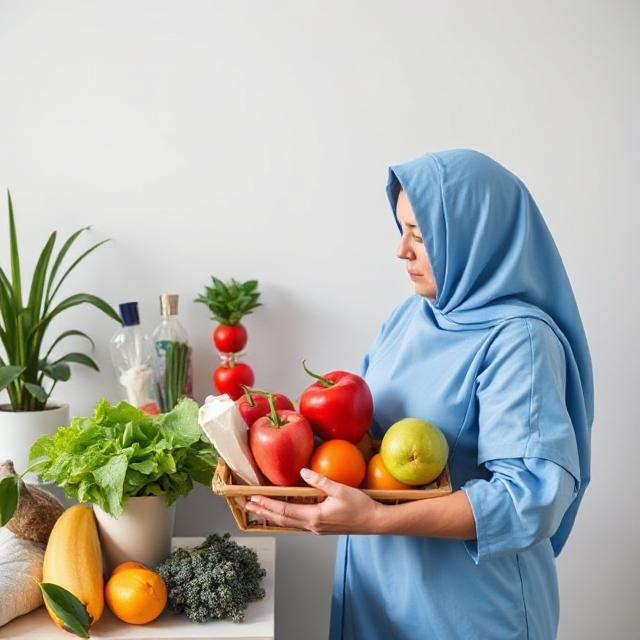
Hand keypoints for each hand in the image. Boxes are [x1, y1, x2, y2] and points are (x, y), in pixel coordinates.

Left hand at [245, 468, 385, 534]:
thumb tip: (303, 471)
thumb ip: (320, 480)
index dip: (268, 505)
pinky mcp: (323, 527)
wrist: (376, 522)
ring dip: (274, 515)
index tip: (255, 499)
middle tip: (250, 505)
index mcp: (315, 516)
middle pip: (283, 519)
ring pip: (290, 522)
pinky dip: (287, 517)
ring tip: (262, 509)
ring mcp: (317, 528)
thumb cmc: (360, 506)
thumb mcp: (340, 489)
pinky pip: (299, 522)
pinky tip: (285, 513)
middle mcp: (313, 525)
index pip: (285, 510)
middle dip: (265, 511)